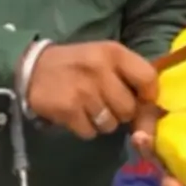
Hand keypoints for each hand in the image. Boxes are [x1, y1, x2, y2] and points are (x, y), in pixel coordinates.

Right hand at [25, 42, 156, 138]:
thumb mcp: (106, 56)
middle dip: (122, 112)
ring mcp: (83, 91)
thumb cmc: (78, 64)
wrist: (32, 67)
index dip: (148, 95)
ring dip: (103, 122)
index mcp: (115, 53)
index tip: (141, 99)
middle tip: (107, 104)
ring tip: (90, 108)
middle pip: (129, 109)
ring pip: (111, 124)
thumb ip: (130, 75)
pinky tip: (76, 114)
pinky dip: (85, 128)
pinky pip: (90, 132)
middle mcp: (100, 70)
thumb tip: (153, 106)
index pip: (148, 78)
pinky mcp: (67, 110)